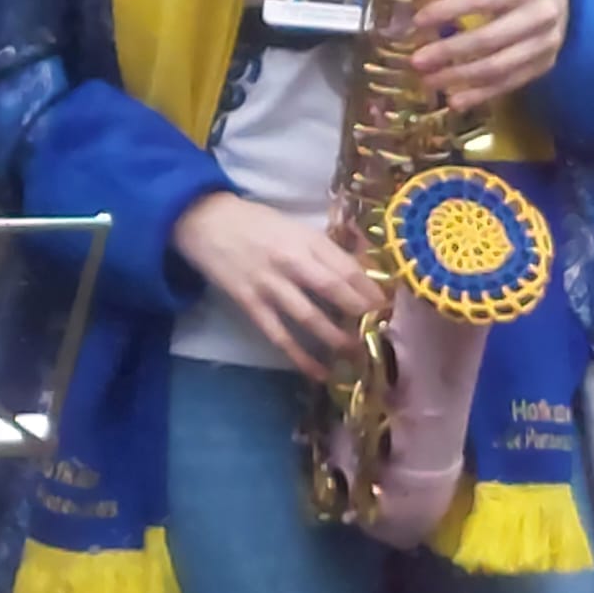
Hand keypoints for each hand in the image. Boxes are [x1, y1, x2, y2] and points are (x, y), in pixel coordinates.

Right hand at [172, 194, 378, 381]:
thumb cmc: (257, 223)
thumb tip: (361, 272)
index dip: (370, 289)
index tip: (388, 306)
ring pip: (308, 315)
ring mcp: (269, 284)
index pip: (346, 266)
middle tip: (379, 332)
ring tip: (355, 354)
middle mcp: (290, 260)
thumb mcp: (296, 227)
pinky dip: (299, 355)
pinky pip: (279, 334)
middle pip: (333, 289)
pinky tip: (318, 372)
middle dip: (359, 312)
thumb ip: (324, 250)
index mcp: (306, 239)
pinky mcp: (249, 303)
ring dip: (334, 337)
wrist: (204, 220)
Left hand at [411, 0, 569, 110]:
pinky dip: (479, 95)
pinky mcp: (544, 66)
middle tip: (417, 60)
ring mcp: (545, 44)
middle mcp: (540, 15)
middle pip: (489, 39)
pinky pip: (508, 84)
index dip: (449, 10)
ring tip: (429, 81)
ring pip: (498, 67)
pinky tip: (454, 101)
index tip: (418, 21)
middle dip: (449, 51)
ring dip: (459, 77)